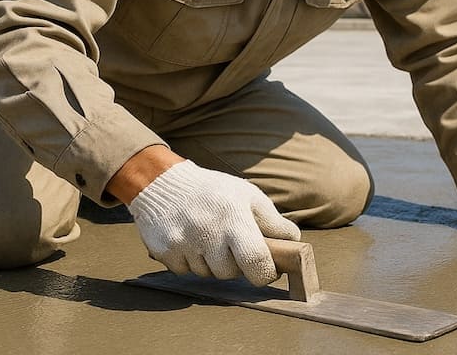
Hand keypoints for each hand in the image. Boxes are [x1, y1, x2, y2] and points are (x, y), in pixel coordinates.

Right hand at [127, 161, 300, 284]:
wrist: (163, 183)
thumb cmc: (213, 190)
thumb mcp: (248, 195)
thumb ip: (272, 220)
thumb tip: (293, 240)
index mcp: (234, 218)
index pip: (256, 262)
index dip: (266, 273)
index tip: (268, 270)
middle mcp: (208, 233)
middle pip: (230, 273)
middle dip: (235, 265)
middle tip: (231, 246)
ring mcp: (184, 244)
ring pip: (207, 274)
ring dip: (212, 263)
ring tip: (208, 238)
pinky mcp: (164, 251)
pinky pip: (185, 271)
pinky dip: (190, 262)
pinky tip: (190, 240)